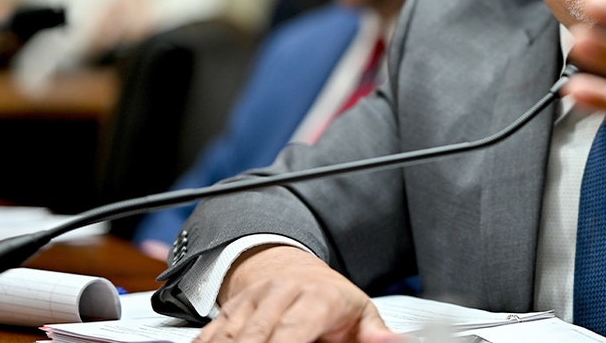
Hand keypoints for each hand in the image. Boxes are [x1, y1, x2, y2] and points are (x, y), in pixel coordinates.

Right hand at [195, 246, 407, 342]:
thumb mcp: (361, 315)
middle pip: (256, 337)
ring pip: (229, 335)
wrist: (299, 270)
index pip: (293, 332)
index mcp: (317, 298)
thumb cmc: (333, 302)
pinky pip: (209, 334)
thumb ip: (375, 335)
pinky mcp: (229, 309)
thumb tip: (396, 342)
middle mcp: (280, 294)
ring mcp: (251, 300)